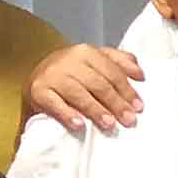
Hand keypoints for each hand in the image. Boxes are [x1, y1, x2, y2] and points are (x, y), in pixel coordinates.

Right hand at [28, 43, 146, 132]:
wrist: (37, 78)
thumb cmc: (73, 73)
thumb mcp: (95, 62)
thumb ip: (118, 63)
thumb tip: (140, 74)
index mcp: (87, 52)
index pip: (111, 72)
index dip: (126, 90)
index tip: (139, 107)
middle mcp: (69, 61)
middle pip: (98, 83)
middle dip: (116, 102)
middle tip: (129, 119)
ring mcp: (52, 75)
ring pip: (78, 93)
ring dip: (95, 109)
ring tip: (109, 124)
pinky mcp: (38, 91)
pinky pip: (54, 103)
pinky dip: (67, 114)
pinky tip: (79, 125)